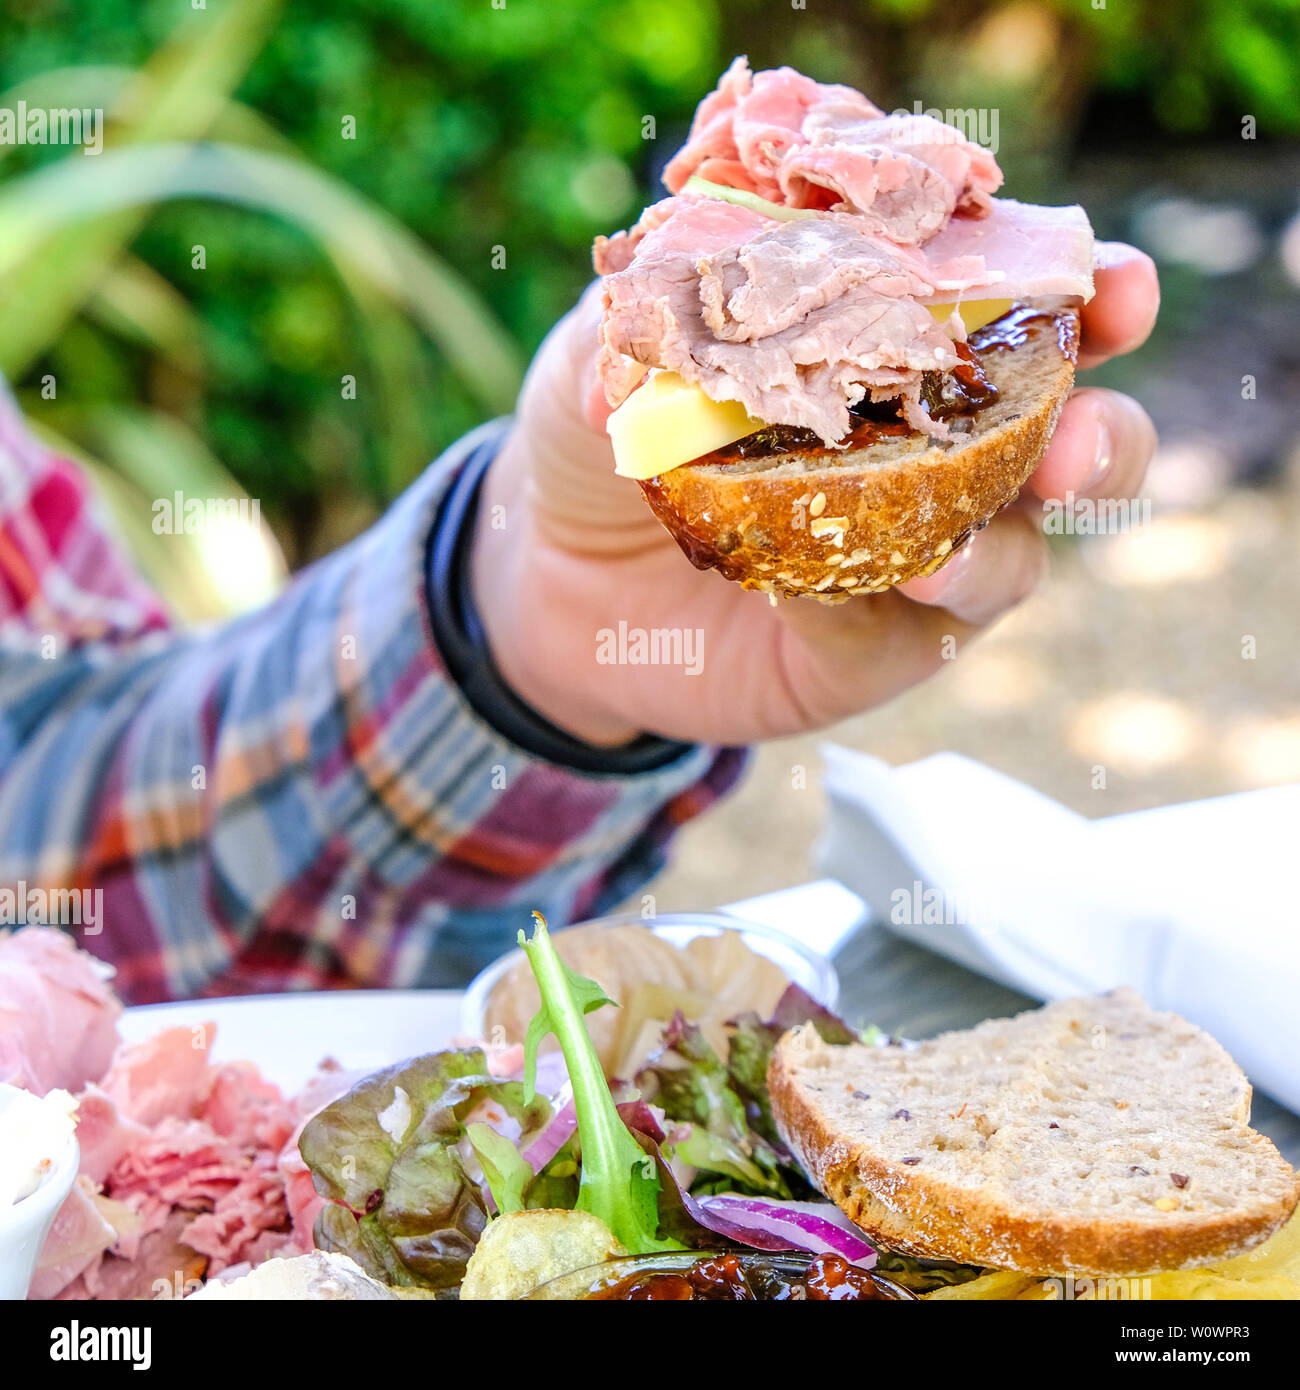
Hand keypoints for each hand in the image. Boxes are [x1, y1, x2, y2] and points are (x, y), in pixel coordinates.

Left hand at [470, 243, 1158, 746]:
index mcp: (899, 350)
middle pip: (1066, 444)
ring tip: (940, 557)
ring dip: (996, 553)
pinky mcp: (870, 652)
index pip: (1015, 310)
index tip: (1111, 288)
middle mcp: (933, 454)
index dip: (1082, 296)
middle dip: (1100, 439)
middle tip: (1078, 439)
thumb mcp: (603, 358)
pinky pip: (901, 639)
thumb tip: (637, 363)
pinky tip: (810, 599)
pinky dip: (869, 613)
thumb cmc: (603, 439)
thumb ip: (641, 330)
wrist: (554, 579)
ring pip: (1013, 559)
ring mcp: (914, 559)